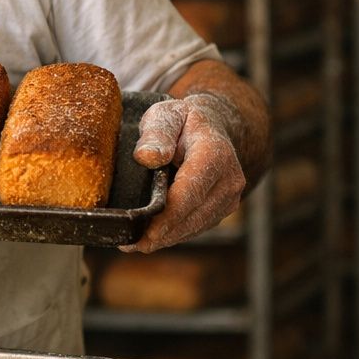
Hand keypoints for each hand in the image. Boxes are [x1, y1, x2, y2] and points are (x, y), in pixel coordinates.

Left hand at [123, 93, 246, 252]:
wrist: (211, 127)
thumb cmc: (182, 122)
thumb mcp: (165, 115)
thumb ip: (156, 133)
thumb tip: (147, 157)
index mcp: (215, 154)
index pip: (190, 192)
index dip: (167, 217)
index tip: (145, 235)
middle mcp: (229, 180)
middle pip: (193, 216)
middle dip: (161, 234)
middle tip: (128, 243)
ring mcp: (229, 198)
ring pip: (194, 227)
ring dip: (166, 238)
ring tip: (134, 243)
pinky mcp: (222, 209)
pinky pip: (196, 227)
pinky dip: (174, 233)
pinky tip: (151, 237)